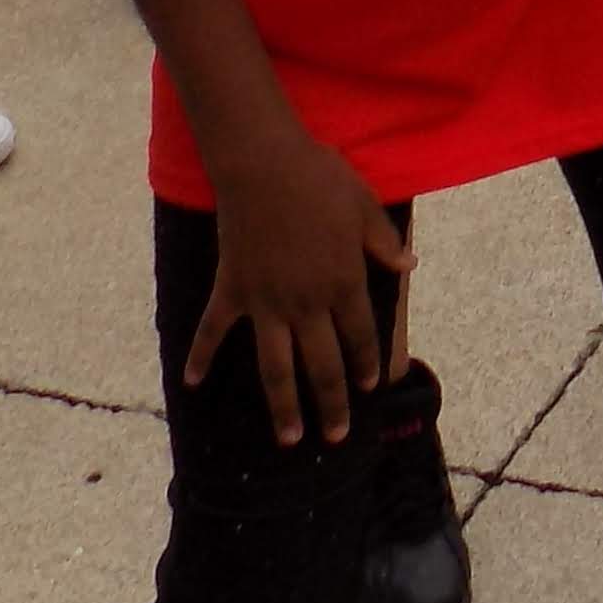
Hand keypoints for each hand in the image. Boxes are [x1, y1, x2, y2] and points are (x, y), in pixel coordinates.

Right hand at [187, 129, 414, 448]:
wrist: (263, 163)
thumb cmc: (319, 178)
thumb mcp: (364, 206)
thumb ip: (383, 241)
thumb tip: (409, 265)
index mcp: (343, 283)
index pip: (359, 336)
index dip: (365, 363)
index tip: (369, 387)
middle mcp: (306, 303)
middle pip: (323, 366)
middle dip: (332, 404)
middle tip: (336, 436)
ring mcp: (266, 302)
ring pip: (276, 367)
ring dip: (283, 406)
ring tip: (289, 439)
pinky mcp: (232, 290)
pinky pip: (214, 330)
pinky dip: (201, 356)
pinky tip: (193, 383)